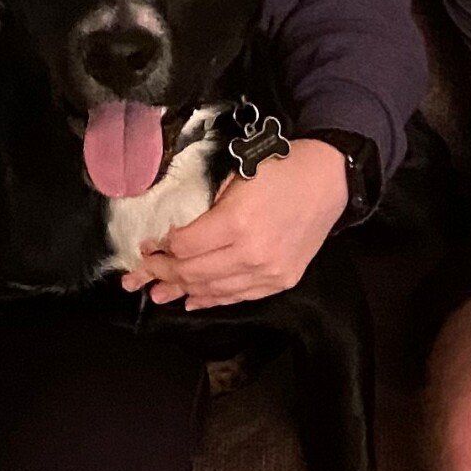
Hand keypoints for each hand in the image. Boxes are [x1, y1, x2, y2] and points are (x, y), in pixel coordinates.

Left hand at [128, 139, 349, 306]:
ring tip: (158, 294)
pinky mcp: (281, 281)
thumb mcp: (235, 177)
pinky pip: (238, 296)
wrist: (329, 180)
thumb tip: (178, 240)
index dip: (160, 249)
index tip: (147, 245)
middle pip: (193, 273)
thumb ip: (207, 211)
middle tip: (141, 273)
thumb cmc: (280, 169)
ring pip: (213, 290)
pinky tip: (192, 300)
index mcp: (237, 222)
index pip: (184, 248)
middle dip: (161, 273)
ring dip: (181, 291)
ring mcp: (269, 272)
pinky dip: (212, 299)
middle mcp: (252, 254)